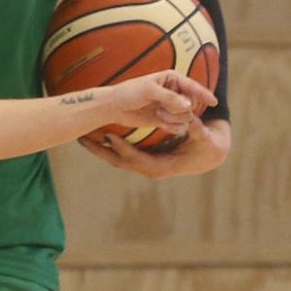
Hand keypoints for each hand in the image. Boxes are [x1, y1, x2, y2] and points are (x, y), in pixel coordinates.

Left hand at [80, 117, 231, 178]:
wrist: (209, 155)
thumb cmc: (208, 146)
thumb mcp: (205, 138)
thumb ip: (198, 130)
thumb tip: (192, 122)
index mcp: (162, 166)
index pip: (135, 159)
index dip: (121, 148)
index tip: (107, 136)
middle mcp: (150, 168)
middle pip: (119, 161)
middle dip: (100, 152)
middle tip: (81, 139)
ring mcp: (145, 164)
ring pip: (117, 159)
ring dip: (100, 150)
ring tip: (82, 138)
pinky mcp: (144, 158)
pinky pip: (123, 155)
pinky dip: (109, 147)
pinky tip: (97, 137)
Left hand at [107, 70, 216, 136]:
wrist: (115, 107)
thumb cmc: (129, 93)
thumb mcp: (148, 91)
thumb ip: (169, 97)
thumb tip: (188, 105)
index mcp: (172, 78)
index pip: (192, 86)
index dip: (203, 93)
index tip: (214, 102)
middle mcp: (174, 91)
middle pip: (190, 104)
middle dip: (178, 109)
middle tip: (160, 109)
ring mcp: (171, 106)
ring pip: (185, 116)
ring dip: (173, 118)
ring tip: (158, 114)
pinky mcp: (166, 119)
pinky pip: (178, 126)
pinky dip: (171, 126)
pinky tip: (160, 123)